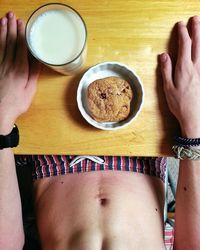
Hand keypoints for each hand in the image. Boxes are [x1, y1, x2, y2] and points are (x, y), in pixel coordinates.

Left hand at [0, 12, 39, 134]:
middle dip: (10, 28)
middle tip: (11, 15)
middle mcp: (7, 65)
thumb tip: (37, 59)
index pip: (20, 48)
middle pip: (9, 43)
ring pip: (0, 45)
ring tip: (3, 19)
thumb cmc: (16, 103)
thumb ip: (33, 73)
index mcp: (19, 70)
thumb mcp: (30, 90)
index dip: (20, 34)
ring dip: (1, 31)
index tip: (21, 23)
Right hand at [160, 16, 199, 137]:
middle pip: (198, 43)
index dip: (183, 33)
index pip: (184, 45)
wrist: (195, 116)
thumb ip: (166, 70)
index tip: (181, 25)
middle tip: (195, 19)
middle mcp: (196, 67)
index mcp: (184, 68)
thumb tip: (163, 56)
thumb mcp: (168, 88)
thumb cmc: (179, 104)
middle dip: (196, 29)